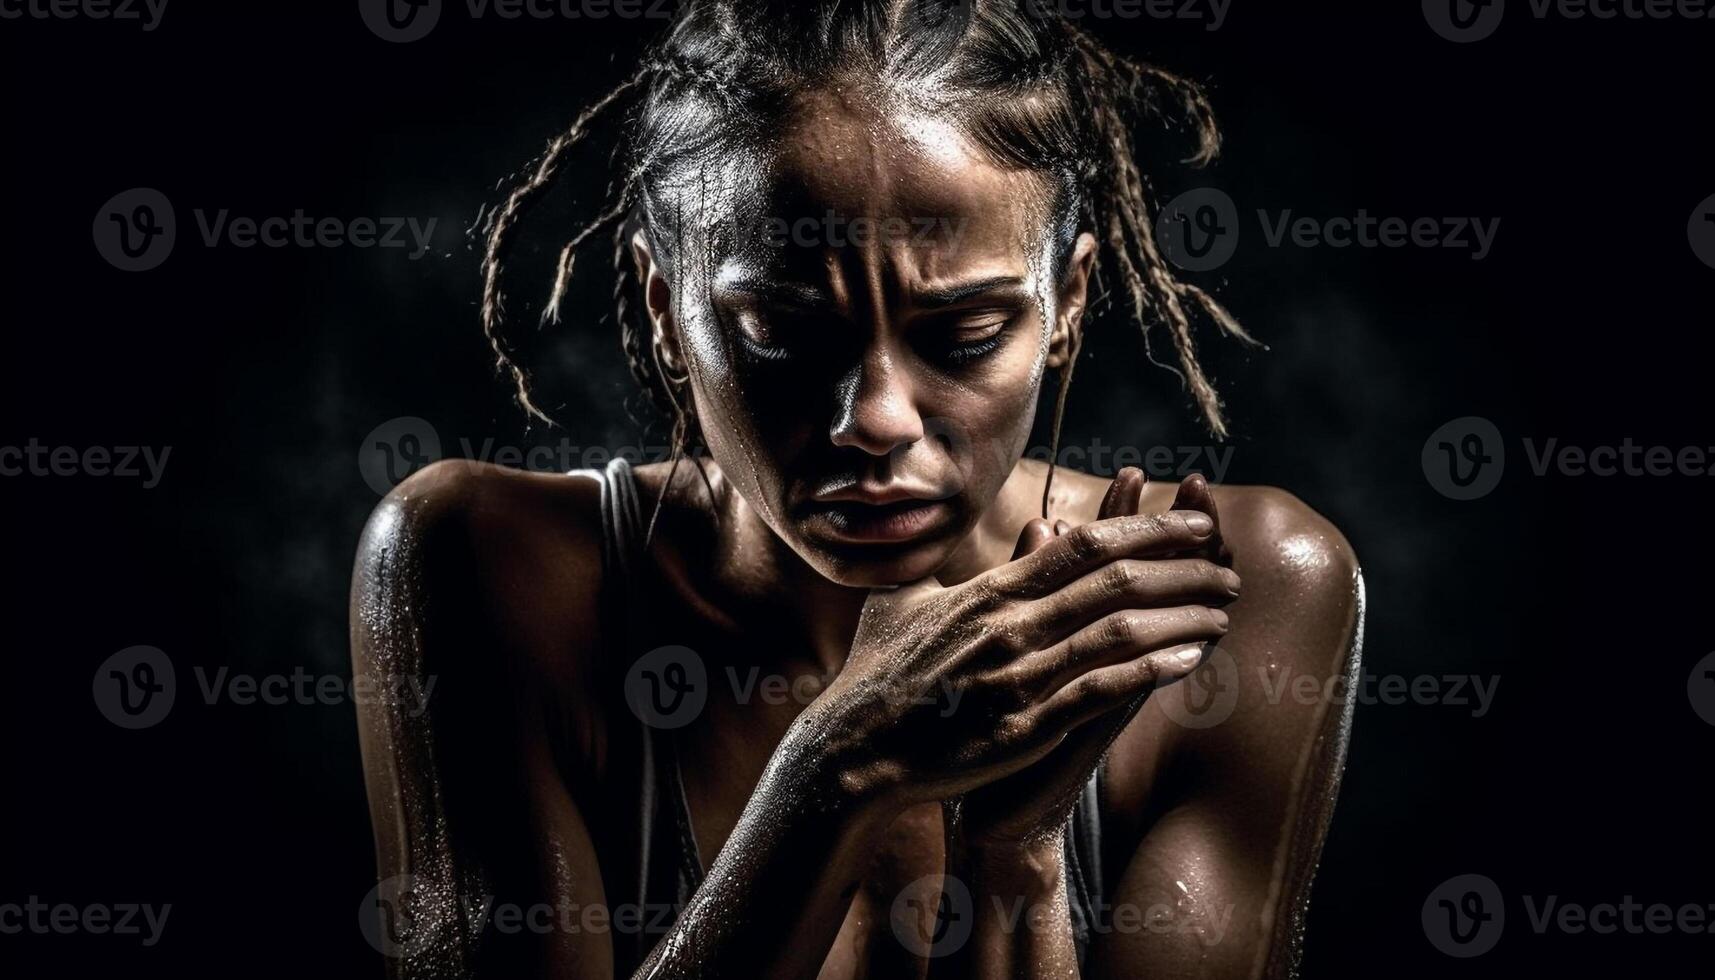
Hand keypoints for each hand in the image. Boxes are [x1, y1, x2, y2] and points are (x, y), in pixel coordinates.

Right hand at [791, 486, 1231, 819]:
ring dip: (1180, 616)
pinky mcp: (1023, 725)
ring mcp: (1018, 676)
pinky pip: (1101, 690)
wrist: (852, 752)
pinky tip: (1186, 659)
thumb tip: (960, 548)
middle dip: (1181, 569)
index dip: (1144, 527)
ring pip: (1119, 632)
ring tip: (1222, 611)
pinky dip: (1149, 669)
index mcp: (987, 593)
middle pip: (1114, 580)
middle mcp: (1009, 625)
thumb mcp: (902, 608)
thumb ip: (943, 571)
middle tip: (1226, 564)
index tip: (1190, 521)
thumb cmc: (874, 679)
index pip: (1081, 544)